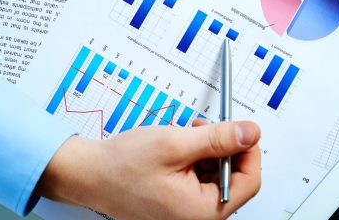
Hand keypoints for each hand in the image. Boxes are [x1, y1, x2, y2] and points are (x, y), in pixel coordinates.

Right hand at [38, 120, 261, 219]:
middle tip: (202, 128)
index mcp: (202, 212)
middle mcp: (198, 216)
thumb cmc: (122, 166)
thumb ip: (218, 138)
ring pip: (217, 173)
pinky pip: (200, 176)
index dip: (248, 151)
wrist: (88, 174)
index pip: (248, 182)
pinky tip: (177, 146)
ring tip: (183, 136)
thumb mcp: (176, 144)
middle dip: (222, 147)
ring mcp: (188, 210)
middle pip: (233, 177)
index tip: (240, 129)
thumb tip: (250, 133)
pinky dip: (194, 157)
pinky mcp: (179, 200)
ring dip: (207, 150)